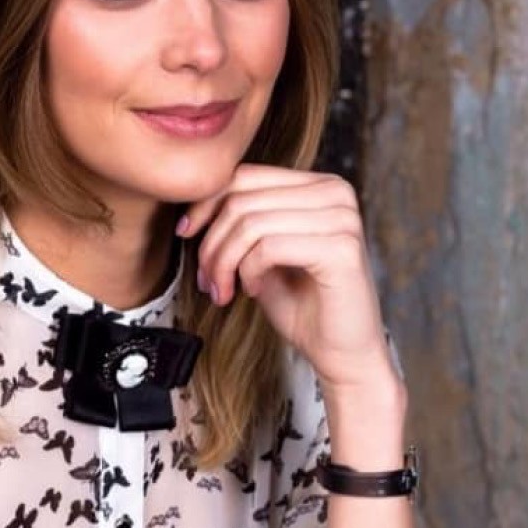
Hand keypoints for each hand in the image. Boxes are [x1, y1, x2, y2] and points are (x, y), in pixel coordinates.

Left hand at [179, 165, 395, 394]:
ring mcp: (342, 218)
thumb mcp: (262, 253)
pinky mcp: (341, 248)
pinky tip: (251, 290)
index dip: (205, 203)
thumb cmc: (302, 304)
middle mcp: (335, 192)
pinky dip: (248, 271)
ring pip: (251, 224)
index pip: (245, 175)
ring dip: (224, 262)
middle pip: (242, 199)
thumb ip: (240, 223)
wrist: (341, 352)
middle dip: (211, 242)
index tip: (185, 233)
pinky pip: (268, 247)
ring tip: (223, 290)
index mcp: (318, 185)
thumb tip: (192, 210)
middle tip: (205, 279)